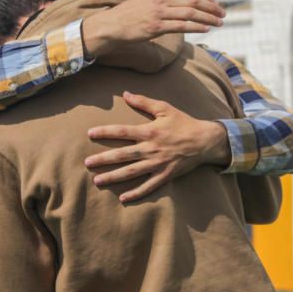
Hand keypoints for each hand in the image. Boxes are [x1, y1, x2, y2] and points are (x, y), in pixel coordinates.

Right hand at [81, 0, 224, 58]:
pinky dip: (195, 26)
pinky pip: (180, 25)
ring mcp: (158, 12)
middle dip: (211, 7)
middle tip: (223, 14)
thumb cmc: (131, 12)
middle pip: (193, 0)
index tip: (217, 5)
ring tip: (219, 22)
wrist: (112, 25)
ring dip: (207, 18)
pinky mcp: (155, 27)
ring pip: (189, 13)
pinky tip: (206, 28)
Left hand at [85, 91, 230, 202]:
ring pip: (132, 172)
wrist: (205, 141)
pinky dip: (136, 193)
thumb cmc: (184, 123)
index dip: (105, 132)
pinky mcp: (166, 175)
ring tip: (97, 180)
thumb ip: (144, 102)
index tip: (90, 134)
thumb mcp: (165, 108)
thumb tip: (126, 93)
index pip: (123, 132)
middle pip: (123, 155)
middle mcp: (151, 149)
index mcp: (150, 131)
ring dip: (114, 177)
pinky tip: (123, 198)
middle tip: (87, 163)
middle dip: (104, 159)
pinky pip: (149, 186)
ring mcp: (158, 164)